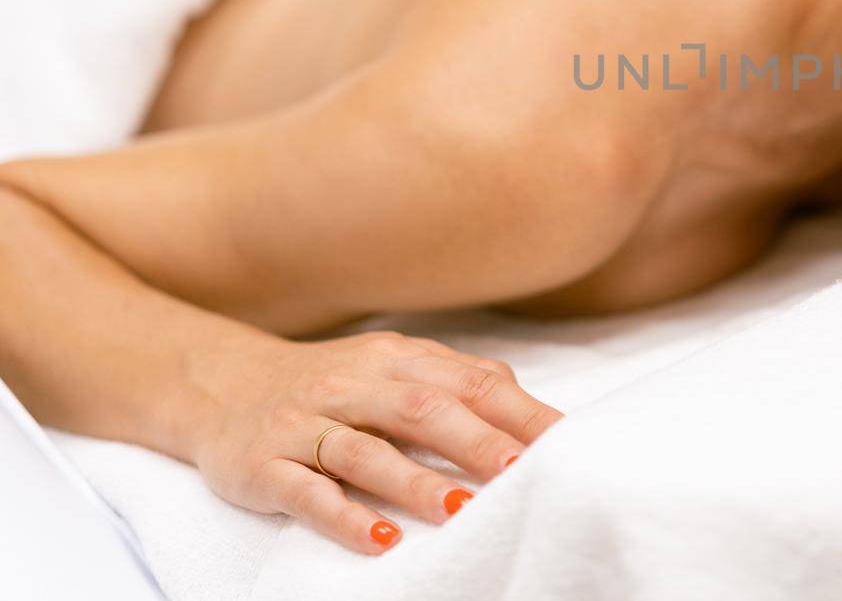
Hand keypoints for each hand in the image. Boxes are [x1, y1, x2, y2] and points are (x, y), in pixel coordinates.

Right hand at [188, 330, 560, 554]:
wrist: (221, 386)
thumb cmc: (333, 386)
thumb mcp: (394, 369)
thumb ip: (458, 382)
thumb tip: (532, 410)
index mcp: (398, 360)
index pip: (470, 382)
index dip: (518, 412)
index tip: (562, 443)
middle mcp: (354, 386)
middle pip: (422, 409)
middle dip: (475, 442)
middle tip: (521, 473)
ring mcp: (307, 424)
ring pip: (366, 451)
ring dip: (415, 482)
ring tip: (461, 509)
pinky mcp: (265, 465)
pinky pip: (307, 492)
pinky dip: (345, 516)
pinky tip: (381, 539)